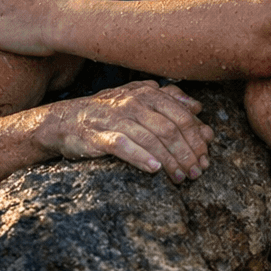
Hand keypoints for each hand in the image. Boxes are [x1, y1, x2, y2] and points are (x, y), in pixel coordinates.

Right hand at [44, 81, 211, 181]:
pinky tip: (154, 169)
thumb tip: (199, 108)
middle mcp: (133, 102)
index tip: (205, 158)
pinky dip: (141, 157)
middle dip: (187, 153)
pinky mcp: (98, 135)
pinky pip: (123, 146)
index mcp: (147, 93)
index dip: (197, 139)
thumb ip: (169, 100)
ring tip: (180, 177)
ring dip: (170, 161)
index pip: (182, 115)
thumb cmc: (108, 112)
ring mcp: (115, 118)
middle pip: (170, 128)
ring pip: (151, 138)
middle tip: (196, 173)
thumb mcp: (138, 99)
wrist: (65, 120)